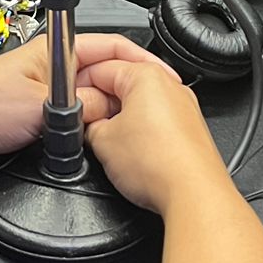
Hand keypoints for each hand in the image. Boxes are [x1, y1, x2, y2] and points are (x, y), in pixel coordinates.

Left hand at [0, 33, 179, 163]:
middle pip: (104, 75)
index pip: (112, 47)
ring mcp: (45, 90)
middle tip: (147, 113)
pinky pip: (71, 117)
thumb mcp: (43, 107)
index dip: (142, 62)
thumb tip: (110, 111)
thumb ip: (83, 108)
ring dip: (101, 114)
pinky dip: (82, 128)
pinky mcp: (35, 113)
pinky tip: (87, 141)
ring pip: (88, 99)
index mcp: (55, 50)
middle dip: (124, 93)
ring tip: (118, 129)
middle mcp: (52, 66)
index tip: (164, 81)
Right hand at [79, 56, 231, 216]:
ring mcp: (184, 108)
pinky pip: (157, 120)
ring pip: (141, 102)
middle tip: (84, 121)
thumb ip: (88, 123)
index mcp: (146, 76)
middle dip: (100, 100)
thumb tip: (88, 123)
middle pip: (123, 81)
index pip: (100, 67)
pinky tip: (130, 150)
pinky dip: (140, 129)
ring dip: (120, 116)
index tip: (70, 103)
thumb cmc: (159, 164)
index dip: (78, 85)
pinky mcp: (190, 130)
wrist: (193, 195)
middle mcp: (170, 86)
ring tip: (107, 139)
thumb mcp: (101, 141)